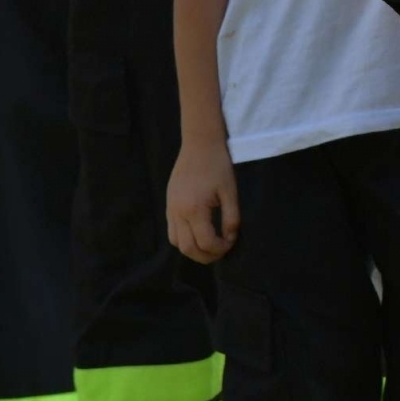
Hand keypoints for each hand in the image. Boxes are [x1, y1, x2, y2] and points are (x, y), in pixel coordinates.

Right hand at [165, 138, 240, 263]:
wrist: (199, 144)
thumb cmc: (218, 165)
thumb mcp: (230, 191)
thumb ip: (231, 217)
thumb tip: (230, 237)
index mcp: (194, 209)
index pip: (206, 242)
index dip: (220, 248)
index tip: (231, 241)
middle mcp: (178, 213)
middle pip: (188, 248)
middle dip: (206, 256)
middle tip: (221, 251)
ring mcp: (170, 209)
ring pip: (176, 243)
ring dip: (193, 250)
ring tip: (210, 245)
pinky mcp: (168, 205)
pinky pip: (171, 231)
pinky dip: (183, 239)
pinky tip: (198, 233)